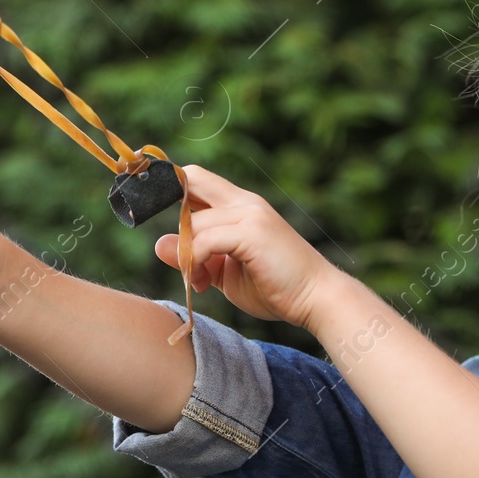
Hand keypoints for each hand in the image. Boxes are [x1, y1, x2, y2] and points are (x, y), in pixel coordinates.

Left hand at [152, 164, 340, 329]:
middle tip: (181, 252)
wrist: (317, 299)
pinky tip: (203, 283)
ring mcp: (251, 214)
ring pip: (194, 223)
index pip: (198, 179)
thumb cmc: (277, 287)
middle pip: (193, 178)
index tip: (169, 229)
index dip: (175, 193)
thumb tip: (161, 244)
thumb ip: (197, 256)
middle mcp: (246, 202)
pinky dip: (196, 262)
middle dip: (175, 210)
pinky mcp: (253, 232)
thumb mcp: (225, 272)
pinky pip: (205, 241)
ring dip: (186, 256)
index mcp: (242, 206)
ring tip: (199, 282)